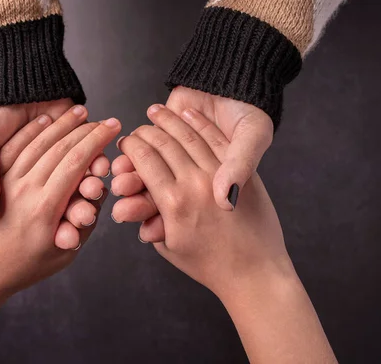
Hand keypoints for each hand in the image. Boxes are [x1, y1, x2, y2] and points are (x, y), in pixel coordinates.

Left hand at [0, 110, 120, 298]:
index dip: (97, 141)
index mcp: (45, 209)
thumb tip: (95, 198)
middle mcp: (25, 190)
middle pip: (61, 148)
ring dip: (61, 124)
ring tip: (79, 112)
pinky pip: (15, 147)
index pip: (76, 162)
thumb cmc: (20, 270)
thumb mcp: (60, 258)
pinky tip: (45, 121)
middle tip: (104, 119)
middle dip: (86, 130)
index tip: (113, 129)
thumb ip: (82, 226)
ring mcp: (6, 181)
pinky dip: (31, 132)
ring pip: (38, 143)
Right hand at [116, 106, 287, 292]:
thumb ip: (148, 221)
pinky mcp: (242, 171)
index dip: (131, 146)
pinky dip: (199, 123)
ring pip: (188, 135)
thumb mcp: (170, 248)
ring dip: (168, 119)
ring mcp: (220, 174)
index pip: (145, 159)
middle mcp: (195, 183)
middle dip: (146, 131)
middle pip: (163, 143)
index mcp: (173, 203)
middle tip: (138, 127)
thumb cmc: (210, 265)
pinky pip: (216, 139)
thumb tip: (126, 206)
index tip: (125, 142)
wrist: (255, 270)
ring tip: (155, 111)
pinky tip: (187, 113)